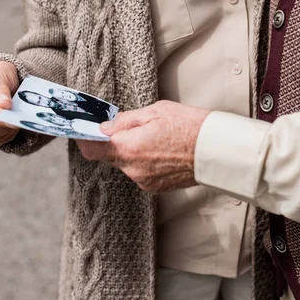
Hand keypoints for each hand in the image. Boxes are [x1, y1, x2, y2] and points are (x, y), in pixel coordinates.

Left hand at [77, 100, 210, 192]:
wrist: (217, 150)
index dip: (84, 140)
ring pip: (128, 163)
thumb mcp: (155, 111)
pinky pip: (141, 172)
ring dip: (133, 150)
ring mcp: (145, 181)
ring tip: (156, 136)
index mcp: (129, 148)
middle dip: (116, 141)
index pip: (93, 149)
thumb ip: (125, 121)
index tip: (82, 131)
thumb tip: (105, 127)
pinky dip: (146, 160)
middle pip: (112, 155)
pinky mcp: (156, 188)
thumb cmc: (190, 126)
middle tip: (131, 125)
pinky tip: (163, 149)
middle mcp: (133, 170)